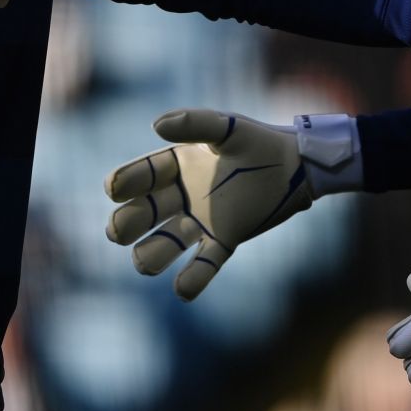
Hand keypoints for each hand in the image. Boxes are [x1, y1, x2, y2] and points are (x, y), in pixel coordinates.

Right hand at [104, 108, 357, 299]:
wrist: (295, 166)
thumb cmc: (259, 141)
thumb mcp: (227, 127)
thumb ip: (195, 122)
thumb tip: (156, 126)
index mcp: (175, 165)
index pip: (138, 177)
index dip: (123, 183)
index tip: (114, 189)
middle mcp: (180, 196)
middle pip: (138, 215)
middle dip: (124, 224)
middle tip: (120, 229)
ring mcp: (199, 221)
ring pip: (160, 246)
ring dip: (149, 257)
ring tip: (147, 261)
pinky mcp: (223, 240)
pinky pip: (202, 266)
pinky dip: (191, 281)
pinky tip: (183, 288)